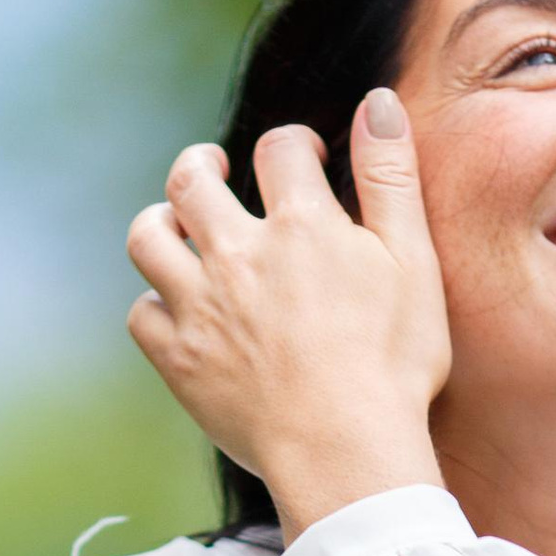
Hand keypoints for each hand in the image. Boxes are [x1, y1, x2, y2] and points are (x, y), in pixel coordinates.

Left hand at [125, 92, 450, 541]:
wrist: (346, 453)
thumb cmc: (394, 364)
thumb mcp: (413, 262)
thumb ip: (392, 177)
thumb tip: (376, 101)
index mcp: (301, 225)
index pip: (279, 149)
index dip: (292, 145)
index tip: (303, 160)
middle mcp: (239, 256)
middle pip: (191, 179)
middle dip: (201, 163)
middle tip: (216, 171)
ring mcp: (201, 308)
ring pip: (148, 238)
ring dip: (160, 221)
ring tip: (179, 227)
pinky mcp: (179, 362)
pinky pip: (141, 314)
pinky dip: (154, 302)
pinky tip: (176, 306)